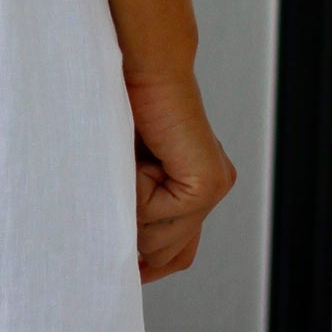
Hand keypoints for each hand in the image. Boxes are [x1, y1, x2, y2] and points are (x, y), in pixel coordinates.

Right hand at [126, 67, 235, 282]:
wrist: (137, 60)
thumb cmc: (118, 105)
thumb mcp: (121, 169)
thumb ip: (130, 209)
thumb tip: (125, 263)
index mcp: (194, 186)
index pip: (178, 253)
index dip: (148, 265)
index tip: (123, 272)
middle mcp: (210, 190)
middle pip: (165, 253)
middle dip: (132, 226)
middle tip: (122, 180)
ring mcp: (213, 188)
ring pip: (158, 241)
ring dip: (130, 205)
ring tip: (128, 160)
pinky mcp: (208, 184)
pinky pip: (155, 218)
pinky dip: (135, 192)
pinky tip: (138, 157)